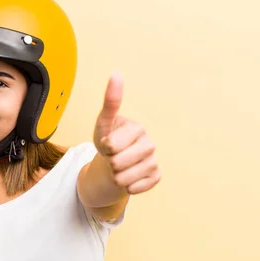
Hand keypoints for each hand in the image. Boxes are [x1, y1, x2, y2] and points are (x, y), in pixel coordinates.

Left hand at [93, 72, 160, 193]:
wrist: (114, 162)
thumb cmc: (108, 139)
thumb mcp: (103, 123)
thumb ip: (110, 102)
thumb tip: (117, 72)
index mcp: (138, 128)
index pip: (112, 145)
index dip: (104, 148)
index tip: (107, 143)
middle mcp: (149, 144)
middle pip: (118, 164)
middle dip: (109, 163)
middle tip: (112, 157)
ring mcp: (154, 161)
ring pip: (125, 178)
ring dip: (116, 177)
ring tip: (118, 168)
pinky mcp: (156, 177)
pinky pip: (136, 188)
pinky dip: (127, 186)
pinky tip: (128, 178)